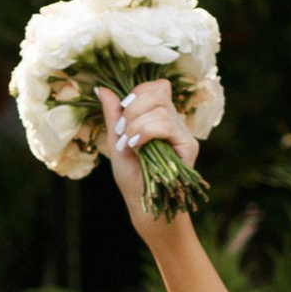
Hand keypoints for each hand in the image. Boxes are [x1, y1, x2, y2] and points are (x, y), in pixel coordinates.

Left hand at [98, 79, 198, 234]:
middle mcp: (174, 121)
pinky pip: (167, 125)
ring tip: (127, 143)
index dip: (138, 92)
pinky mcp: (189, 146)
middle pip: (159, 92)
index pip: (156, 87)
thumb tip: (101, 88)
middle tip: (122, 131)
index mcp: (160, 117)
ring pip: (161, 109)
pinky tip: (136, 145)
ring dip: (136, 124)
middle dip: (133, 107)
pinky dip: (146, 131)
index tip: (122, 112)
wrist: (144, 204)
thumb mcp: (116, 141)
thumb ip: (113, 115)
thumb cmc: (132, 176)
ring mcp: (183, 133)